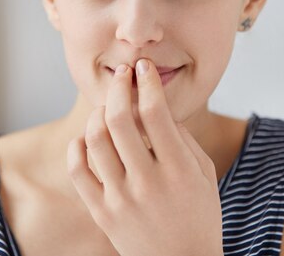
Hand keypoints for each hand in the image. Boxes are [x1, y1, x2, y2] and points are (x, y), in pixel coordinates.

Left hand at [67, 58, 223, 255]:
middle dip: (119, 86)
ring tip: (107, 107)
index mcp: (179, 170)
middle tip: (122, 74)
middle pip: (119, 118)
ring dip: (98, 113)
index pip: (155, 112)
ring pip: (95, 139)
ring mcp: (120, 198)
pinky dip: (78, 145)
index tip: (143, 67)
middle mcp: (147, 182)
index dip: (147, 81)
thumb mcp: (205, 175)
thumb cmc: (199, 216)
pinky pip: (78, 170)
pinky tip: (89, 137)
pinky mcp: (101, 212)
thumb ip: (184, 140)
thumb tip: (157, 109)